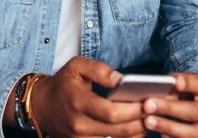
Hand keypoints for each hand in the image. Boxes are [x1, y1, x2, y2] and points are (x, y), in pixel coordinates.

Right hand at [31, 57, 145, 137]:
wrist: (41, 106)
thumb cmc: (62, 83)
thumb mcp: (76, 66)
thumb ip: (99, 69)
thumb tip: (122, 79)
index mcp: (78, 102)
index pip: (111, 112)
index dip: (133, 110)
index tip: (149, 101)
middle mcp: (80, 124)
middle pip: (119, 129)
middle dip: (141, 120)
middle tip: (156, 110)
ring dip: (138, 131)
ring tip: (151, 118)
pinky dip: (127, 136)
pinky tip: (137, 126)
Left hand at [142, 73, 197, 137]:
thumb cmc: (186, 93)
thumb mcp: (182, 86)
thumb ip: (172, 88)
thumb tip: (155, 91)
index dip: (187, 83)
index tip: (174, 82)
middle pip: (195, 110)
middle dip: (170, 108)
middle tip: (148, 105)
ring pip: (192, 132)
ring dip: (168, 126)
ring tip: (148, 121)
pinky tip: (159, 134)